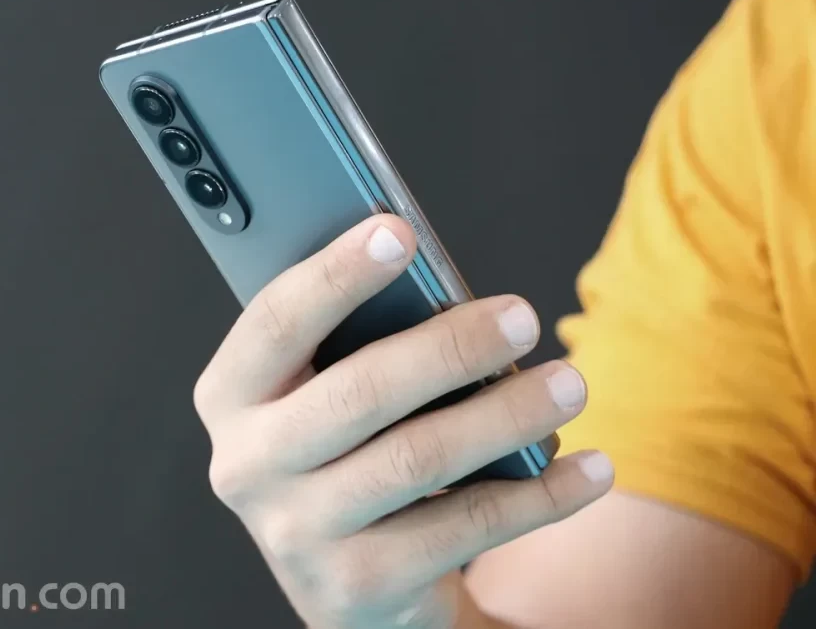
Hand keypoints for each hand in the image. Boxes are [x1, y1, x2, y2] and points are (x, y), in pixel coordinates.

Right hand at [194, 214, 613, 627]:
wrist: (348, 575)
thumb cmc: (344, 448)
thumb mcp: (323, 392)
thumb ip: (355, 340)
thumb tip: (438, 288)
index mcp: (231, 395)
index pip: (276, 321)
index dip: (336, 273)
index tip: (398, 232)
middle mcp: (246, 465)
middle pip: (358, 391)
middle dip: (450, 347)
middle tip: (520, 316)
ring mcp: (296, 532)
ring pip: (419, 459)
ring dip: (506, 416)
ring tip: (568, 384)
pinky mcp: (357, 585)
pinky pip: (464, 528)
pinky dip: (538, 496)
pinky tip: (587, 469)